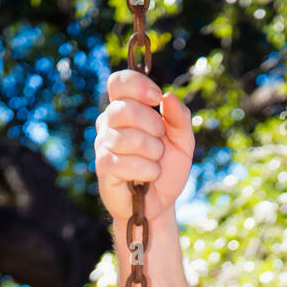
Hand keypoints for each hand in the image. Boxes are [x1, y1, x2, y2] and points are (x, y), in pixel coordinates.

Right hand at [95, 70, 194, 223]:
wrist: (159, 204)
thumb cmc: (167, 169)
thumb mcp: (183, 142)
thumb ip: (180, 118)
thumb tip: (168, 97)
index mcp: (124, 109)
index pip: (119, 82)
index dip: (138, 85)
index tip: (157, 99)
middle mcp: (108, 123)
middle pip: (125, 109)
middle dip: (153, 126)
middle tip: (160, 142)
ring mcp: (103, 145)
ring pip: (128, 138)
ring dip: (153, 153)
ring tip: (155, 163)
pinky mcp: (103, 167)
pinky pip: (126, 163)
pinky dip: (146, 171)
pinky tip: (148, 178)